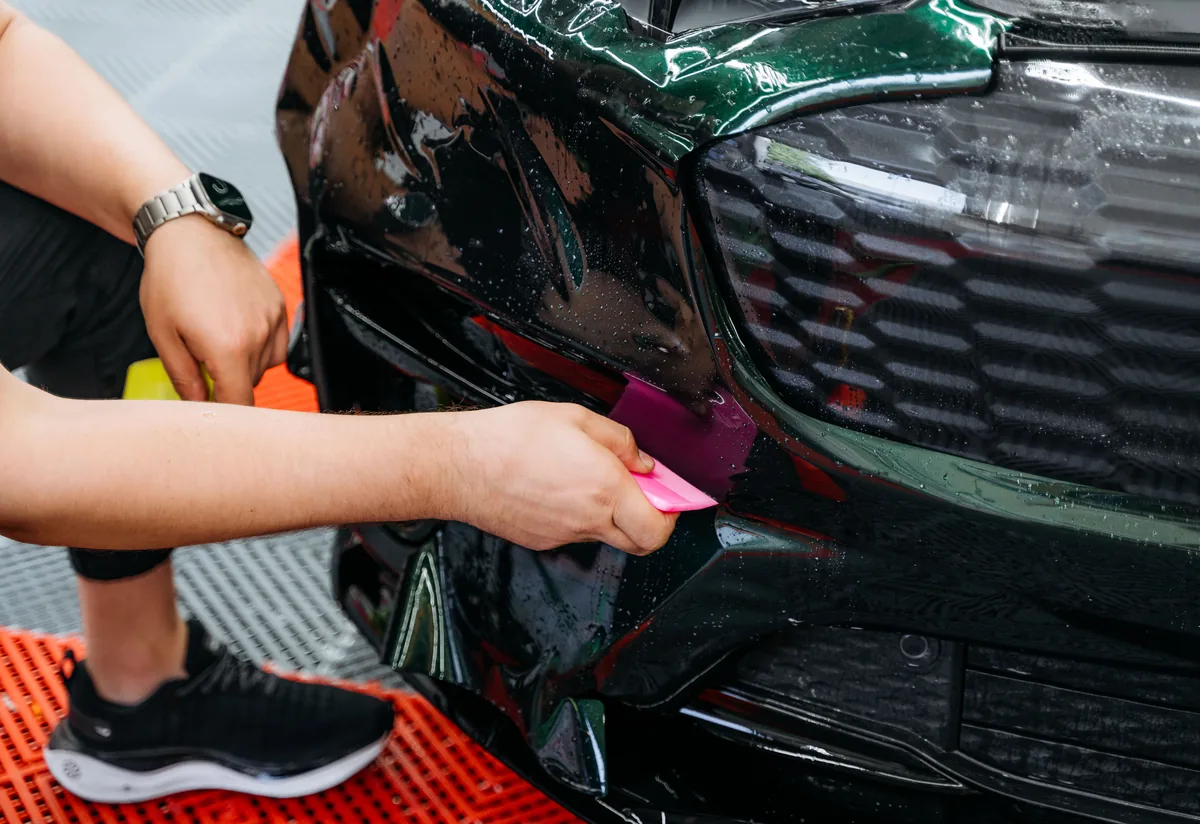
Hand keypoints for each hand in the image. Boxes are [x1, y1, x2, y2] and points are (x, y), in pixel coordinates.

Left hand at [139, 216, 287, 404]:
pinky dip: (261, 347)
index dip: (224, 412)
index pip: (239, 403)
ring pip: (264, 365)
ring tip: (217, 338)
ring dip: (243, 363)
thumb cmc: (170, 279)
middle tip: (199, 359)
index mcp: (228, 347)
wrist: (190, 232)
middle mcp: (258, 335)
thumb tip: (197, 404)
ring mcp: (273, 319)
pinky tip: (238, 330)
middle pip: (249, 384)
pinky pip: (278, 344)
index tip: (210, 410)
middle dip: (226, 381)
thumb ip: (183, 376)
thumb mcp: (162, 333)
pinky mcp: (279, 305)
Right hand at [445, 402, 678, 554]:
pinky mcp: (543, 539)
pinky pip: (576, 532)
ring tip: (591, 479)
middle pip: (640, 541)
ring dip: (613, 514)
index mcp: (604, 488)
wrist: (459, 466)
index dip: (672, 513)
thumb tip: (642, 460)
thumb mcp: (575, 419)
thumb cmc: (509, 439)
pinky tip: (561, 487)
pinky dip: (581, 515)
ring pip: (607, 534)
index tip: (669, 493)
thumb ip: (619, 440)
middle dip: (650, 520)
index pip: (658, 526)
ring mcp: (564, 534)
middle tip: (641, 491)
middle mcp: (588, 519)